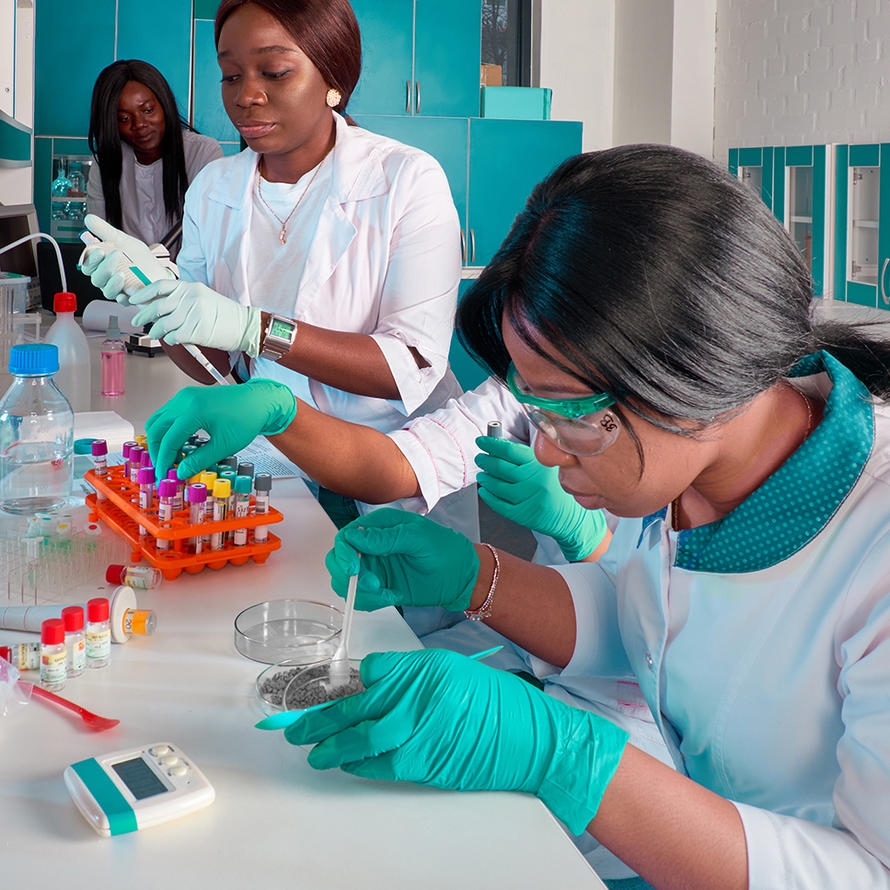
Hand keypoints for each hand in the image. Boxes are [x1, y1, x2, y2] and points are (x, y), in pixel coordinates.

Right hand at [80, 214, 174, 303]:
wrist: (158, 269)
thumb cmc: (139, 257)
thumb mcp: (122, 240)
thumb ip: (104, 231)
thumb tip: (89, 218)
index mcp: (101, 265)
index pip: (87, 265)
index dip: (91, 259)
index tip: (99, 250)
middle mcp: (106, 279)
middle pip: (96, 278)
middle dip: (104, 267)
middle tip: (116, 255)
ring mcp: (117, 290)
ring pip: (107, 290)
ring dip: (112, 282)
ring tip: (122, 273)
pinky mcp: (129, 298)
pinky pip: (122, 301)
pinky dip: (123, 297)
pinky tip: (127, 291)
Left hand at [129, 279, 262, 354]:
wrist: (244, 326)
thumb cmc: (224, 314)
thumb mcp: (203, 297)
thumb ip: (182, 299)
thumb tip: (157, 306)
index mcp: (191, 287)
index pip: (160, 286)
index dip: (143, 293)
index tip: (133, 299)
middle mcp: (191, 299)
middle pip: (157, 307)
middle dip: (143, 315)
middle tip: (137, 321)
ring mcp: (194, 314)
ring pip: (163, 324)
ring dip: (155, 331)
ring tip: (155, 334)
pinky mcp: (198, 331)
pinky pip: (175, 336)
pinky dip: (170, 340)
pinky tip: (172, 340)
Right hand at [146, 378, 296, 479]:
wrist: (257, 402)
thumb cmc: (246, 419)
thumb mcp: (224, 446)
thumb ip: (200, 461)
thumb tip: (181, 472)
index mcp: (194, 411)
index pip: (168, 440)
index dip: (163, 460)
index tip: (163, 474)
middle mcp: (185, 400)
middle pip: (156, 429)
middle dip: (157, 451)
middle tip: (163, 467)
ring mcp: (184, 396)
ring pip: (158, 420)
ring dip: (160, 439)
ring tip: (171, 457)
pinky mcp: (187, 397)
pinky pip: (167, 414)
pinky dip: (167, 430)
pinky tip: (177, 444)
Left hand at [285, 648, 628, 834]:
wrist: (527, 737)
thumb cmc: (491, 699)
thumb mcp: (447, 667)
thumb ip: (404, 671)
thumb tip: (368, 677)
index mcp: (420, 672)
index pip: (364, 679)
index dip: (331, 691)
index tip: (309, 694)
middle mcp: (414, 703)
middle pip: (353, 713)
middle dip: (318, 722)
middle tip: (294, 729)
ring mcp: (417, 738)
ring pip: (360, 743)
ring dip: (331, 748)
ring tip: (312, 750)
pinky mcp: (423, 767)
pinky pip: (380, 766)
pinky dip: (358, 764)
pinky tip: (346, 761)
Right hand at [325, 509, 478, 611]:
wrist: (462, 577)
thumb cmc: (446, 551)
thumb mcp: (419, 538)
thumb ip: (387, 538)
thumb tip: (357, 536)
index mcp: (379, 527)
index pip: (346, 537)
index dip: (344, 553)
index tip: (353, 568)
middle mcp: (372, 547)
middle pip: (338, 560)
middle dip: (349, 576)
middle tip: (374, 584)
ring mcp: (374, 568)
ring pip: (345, 582)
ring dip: (360, 592)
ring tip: (386, 593)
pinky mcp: (379, 587)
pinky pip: (360, 597)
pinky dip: (370, 602)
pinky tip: (391, 596)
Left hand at [475, 436, 607, 561]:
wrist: (570, 515)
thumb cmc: (555, 487)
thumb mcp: (546, 466)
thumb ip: (525, 457)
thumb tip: (496, 447)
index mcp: (539, 464)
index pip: (509, 450)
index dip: (491, 444)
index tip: (481, 441)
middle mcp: (534, 480)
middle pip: (500, 467)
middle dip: (485, 461)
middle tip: (480, 458)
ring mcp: (528, 498)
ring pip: (497, 486)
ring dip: (485, 479)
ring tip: (482, 475)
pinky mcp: (523, 514)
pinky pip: (499, 504)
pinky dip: (488, 497)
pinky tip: (485, 491)